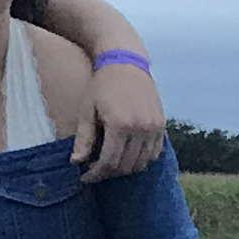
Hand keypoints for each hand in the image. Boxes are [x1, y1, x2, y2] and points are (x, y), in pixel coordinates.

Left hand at [75, 56, 166, 179]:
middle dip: (108, 173)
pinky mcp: (161, 124)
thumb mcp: (87, 110)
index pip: (109, 162)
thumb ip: (84, 138)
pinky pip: (154, 153)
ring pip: (141, 163)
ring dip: (125, 168)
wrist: (126, 61)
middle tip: (95, 170)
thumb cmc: (102, 84)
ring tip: (110, 163)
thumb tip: (76, 162)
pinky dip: (141, 160)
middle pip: (125, 166)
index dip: (95, 174)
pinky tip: (127, 155)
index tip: (84, 176)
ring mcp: (154, 127)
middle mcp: (141, 128)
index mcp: (120, 124)